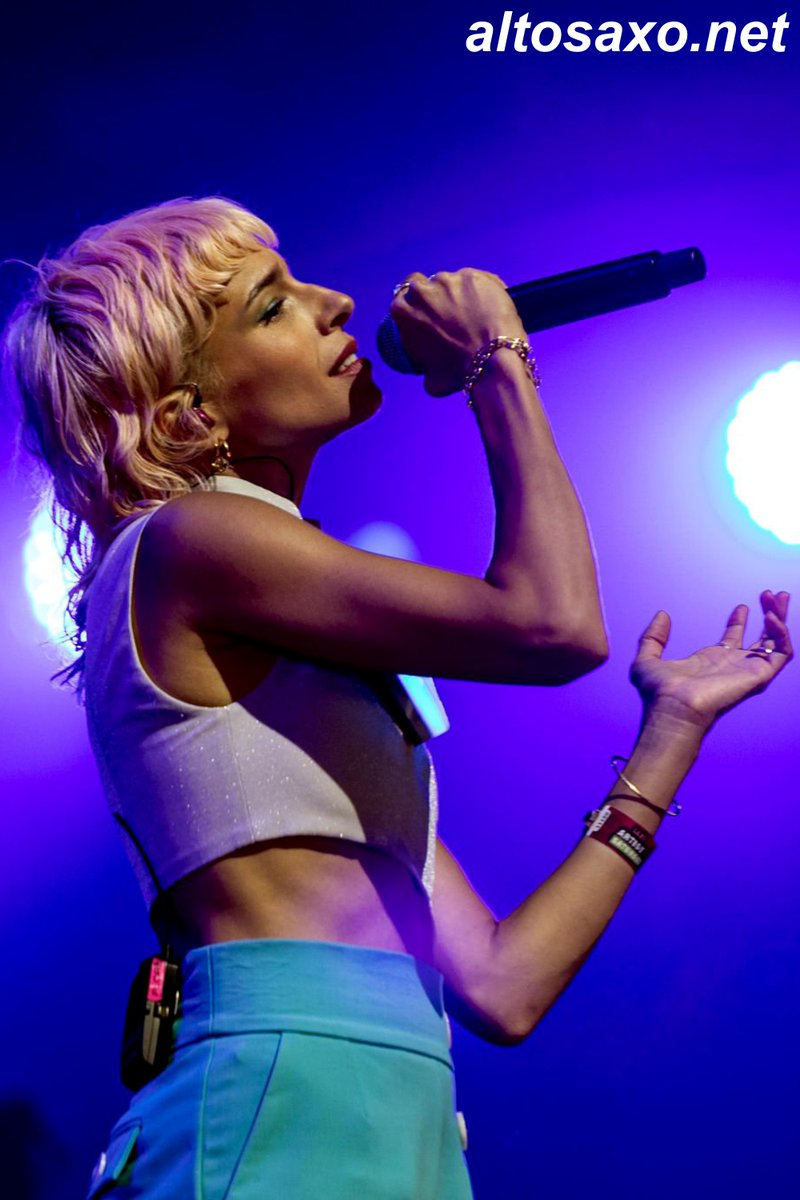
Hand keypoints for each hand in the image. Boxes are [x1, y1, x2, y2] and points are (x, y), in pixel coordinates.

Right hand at [389, 269, 526, 395]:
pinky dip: (482, 289)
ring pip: (453, 281)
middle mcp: (421, 290)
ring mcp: (448, 280)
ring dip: (460, 292)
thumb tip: (429, 369)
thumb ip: (423, 364)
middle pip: (426, 284)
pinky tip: (490, 305)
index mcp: (403, 311)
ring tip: (476, 312)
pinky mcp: (473, 276)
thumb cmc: (459, 374)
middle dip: (436, 295)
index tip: (426, 309)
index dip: (415, 302)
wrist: (492, 362)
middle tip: (451, 312)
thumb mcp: (430, 378)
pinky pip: (477, 279)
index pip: (402, 295)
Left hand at [631, 591, 792, 731]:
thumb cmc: (659, 692)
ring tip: (778, 597)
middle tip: (772, 594)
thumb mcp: (648, 659)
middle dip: (770, 615)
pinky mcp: (759, 675)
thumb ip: (653, 636)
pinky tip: (771, 617)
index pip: (734, 639)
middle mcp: (734, 665)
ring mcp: (748, 670)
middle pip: (761, 638)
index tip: (743, 606)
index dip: (739, 621)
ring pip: (776, 643)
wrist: (673, 706)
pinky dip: (781, 633)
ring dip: (780, 618)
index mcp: (712, 661)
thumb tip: (662, 614)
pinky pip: (782, 653)